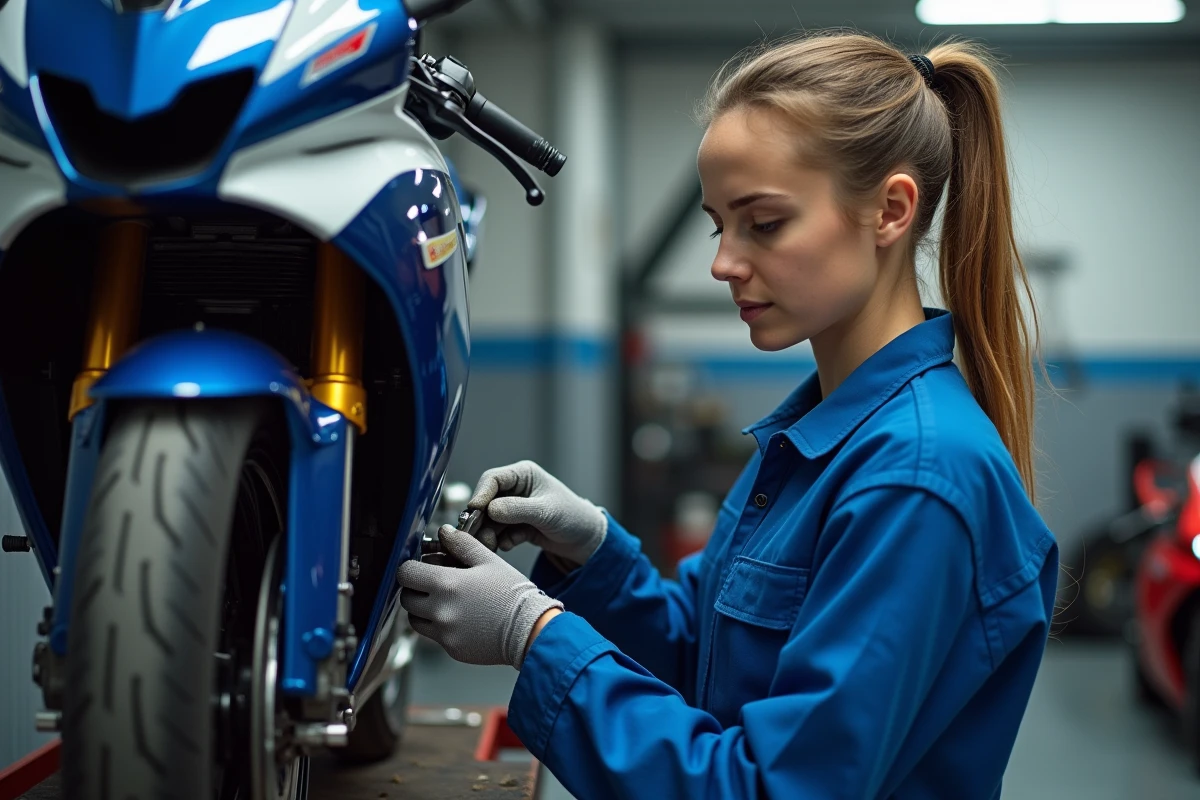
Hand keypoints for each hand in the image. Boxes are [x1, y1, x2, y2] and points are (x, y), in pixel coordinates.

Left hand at [397, 526, 563, 668]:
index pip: (406, 573)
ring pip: (415, 620)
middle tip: (431, 584)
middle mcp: (440, 611)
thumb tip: (444, 532)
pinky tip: (462, 618)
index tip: (420, 566)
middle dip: (415, 588)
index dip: (411, 567)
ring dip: (422, 610)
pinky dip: (441, 627)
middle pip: (406, 598)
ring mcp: (444, 633)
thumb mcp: (489, 561)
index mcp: (447, 584)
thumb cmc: (513, 594)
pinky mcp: (452, 649)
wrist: (530, 628)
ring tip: (445, 602)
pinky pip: (434, 636)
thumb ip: (463, 544)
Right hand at [470, 460, 606, 567]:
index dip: (481, 494)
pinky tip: (507, 546)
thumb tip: (490, 510)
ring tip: (491, 546)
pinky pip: (499, 533)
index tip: (474, 510)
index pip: (493, 479)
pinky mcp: (515, 526)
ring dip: (488, 533)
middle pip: (486, 501)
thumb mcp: (545, 511)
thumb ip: (517, 509)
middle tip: (476, 535)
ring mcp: (514, 509)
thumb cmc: (572, 516)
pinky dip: (500, 541)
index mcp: (523, 475)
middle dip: (481, 519)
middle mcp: (515, 489)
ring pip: (490, 520)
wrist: (585, 539)